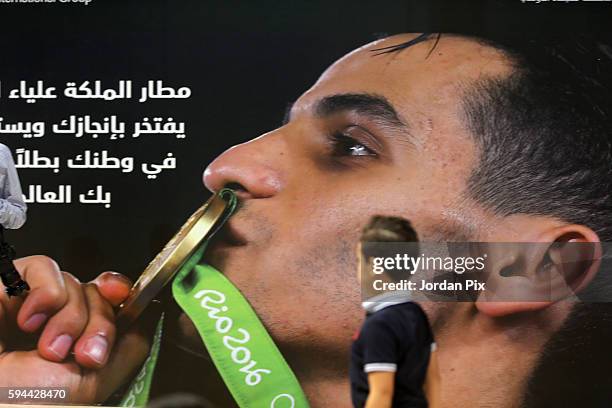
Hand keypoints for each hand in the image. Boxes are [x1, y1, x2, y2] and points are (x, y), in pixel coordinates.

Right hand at [0, 256, 150, 402]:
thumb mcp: (93, 381)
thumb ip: (127, 348)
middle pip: (95, 292)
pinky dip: (46, 292)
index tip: (124, 296)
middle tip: (81, 353)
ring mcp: (27, 303)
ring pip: (73, 281)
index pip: (105, 301)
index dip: (119, 293)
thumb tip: (147, 319)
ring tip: (48, 347)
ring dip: (70, 315)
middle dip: (96, 323)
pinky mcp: (4, 285)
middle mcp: (53, 321)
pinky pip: (42, 267)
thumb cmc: (27, 402)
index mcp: (74, 341)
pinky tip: (30, 320)